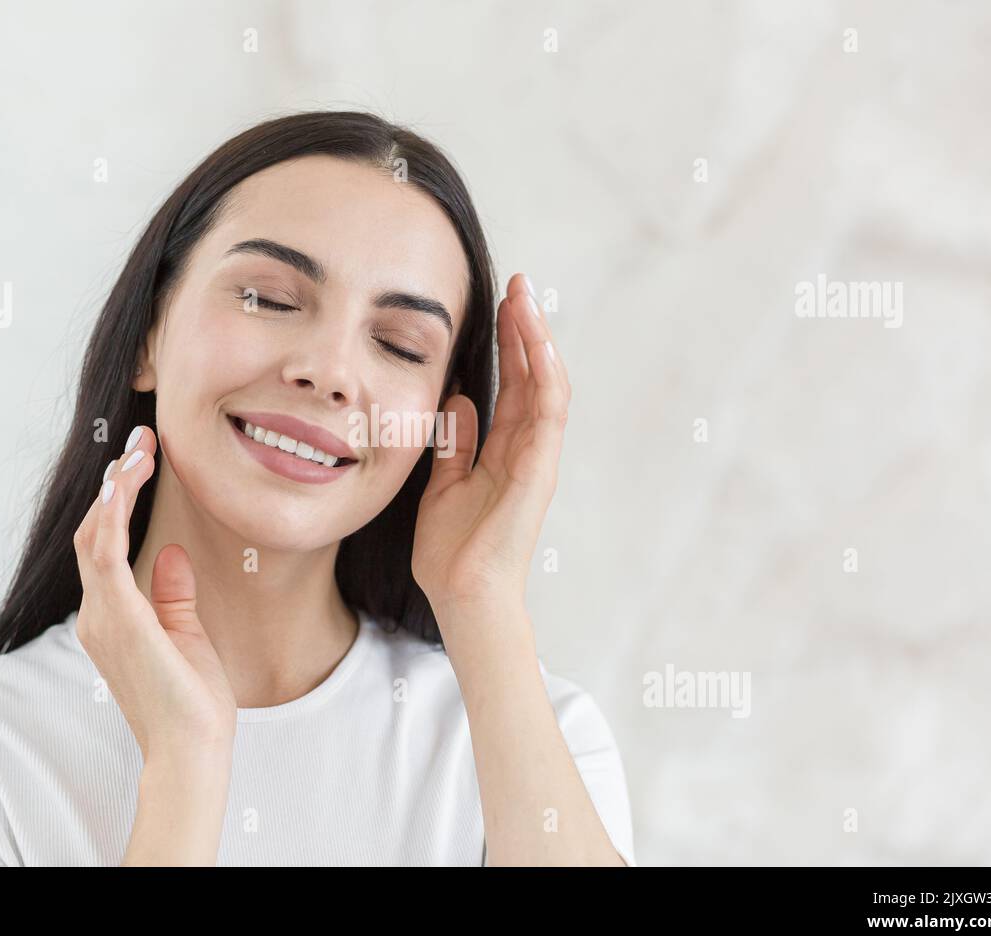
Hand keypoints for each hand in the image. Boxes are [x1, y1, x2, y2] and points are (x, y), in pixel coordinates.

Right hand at [72, 424, 236, 762]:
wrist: (191, 751)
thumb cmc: (191, 703)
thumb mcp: (186, 635)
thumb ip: (173, 594)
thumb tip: (174, 553)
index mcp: (112, 616)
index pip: (106, 544)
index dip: (119, 499)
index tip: (144, 459)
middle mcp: (98, 614)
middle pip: (94, 532)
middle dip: (116, 482)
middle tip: (142, 441)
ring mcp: (103, 617)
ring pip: (95, 535)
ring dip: (116, 488)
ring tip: (140, 450)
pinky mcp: (118, 620)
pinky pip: (106, 555)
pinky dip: (112, 515)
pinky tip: (124, 482)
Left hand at [412, 273, 570, 615]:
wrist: (461, 596)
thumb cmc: (453, 551)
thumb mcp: (444, 484)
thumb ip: (456, 442)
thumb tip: (458, 399)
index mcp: (503, 450)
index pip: (511, 385)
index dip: (508, 343)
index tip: (498, 304)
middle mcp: (525, 449)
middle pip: (531, 376)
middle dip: (525, 329)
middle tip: (518, 283)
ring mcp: (536, 459)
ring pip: (545, 387)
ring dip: (537, 342)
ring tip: (525, 300)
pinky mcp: (537, 473)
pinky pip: (547, 416)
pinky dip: (544, 378)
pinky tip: (536, 345)